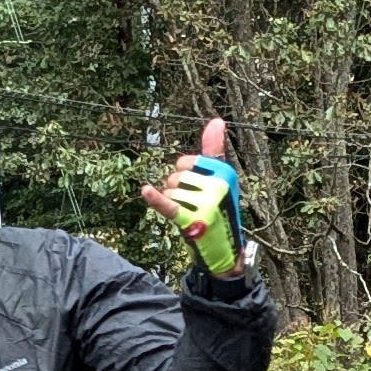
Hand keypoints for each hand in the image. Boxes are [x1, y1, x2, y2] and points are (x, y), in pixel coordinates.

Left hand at [141, 124, 243, 272]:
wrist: (224, 249)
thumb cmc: (219, 209)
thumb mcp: (220, 178)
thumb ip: (214, 150)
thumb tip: (216, 120)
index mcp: (224, 171)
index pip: (185, 162)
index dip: (183, 174)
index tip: (196, 187)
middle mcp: (218, 186)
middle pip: (176, 176)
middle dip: (176, 189)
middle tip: (192, 204)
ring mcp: (206, 204)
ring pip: (170, 192)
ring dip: (173, 203)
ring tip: (189, 213)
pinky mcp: (193, 221)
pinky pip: (170, 206)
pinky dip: (156, 199)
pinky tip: (146, 191)